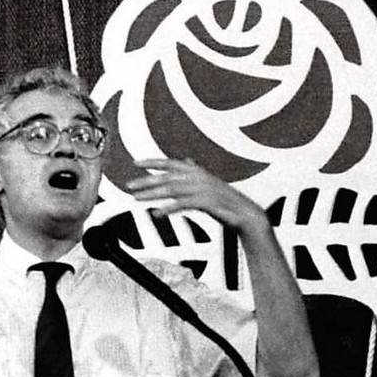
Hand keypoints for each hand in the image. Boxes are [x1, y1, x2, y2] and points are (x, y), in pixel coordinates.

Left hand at [125, 158, 268, 234]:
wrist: (245, 215)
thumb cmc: (226, 202)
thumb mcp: (209, 184)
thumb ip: (196, 173)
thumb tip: (186, 162)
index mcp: (198, 172)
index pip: (171, 163)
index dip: (153, 161)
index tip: (136, 162)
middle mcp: (199, 177)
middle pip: (167, 177)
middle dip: (146, 181)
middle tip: (130, 186)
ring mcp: (203, 189)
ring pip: (172, 190)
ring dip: (152, 195)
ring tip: (137, 199)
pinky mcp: (207, 202)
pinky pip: (183, 204)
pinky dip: (169, 209)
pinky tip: (158, 214)